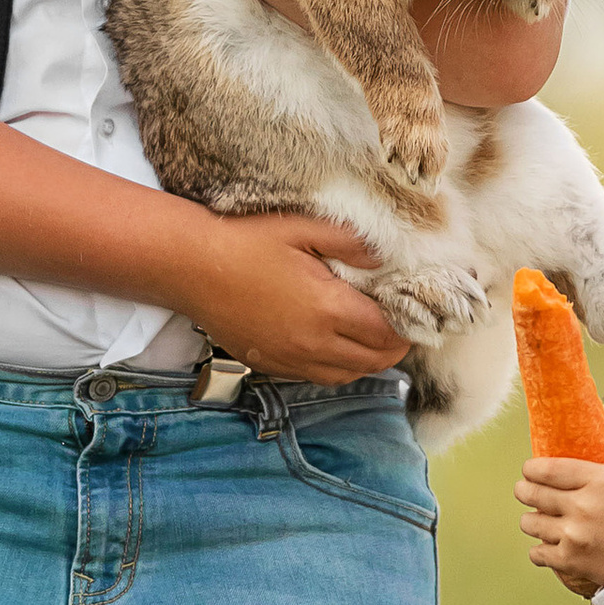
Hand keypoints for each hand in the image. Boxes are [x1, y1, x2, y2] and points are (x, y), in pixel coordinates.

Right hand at [178, 213, 406, 383]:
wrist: (190, 266)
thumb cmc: (246, 240)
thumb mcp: (304, 227)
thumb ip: (352, 242)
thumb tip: (386, 258)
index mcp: (329, 309)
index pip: (387, 333)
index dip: (407, 325)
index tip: (413, 310)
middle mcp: (314, 344)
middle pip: (374, 361)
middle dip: (394, 346)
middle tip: (398, 323)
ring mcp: (290, 360)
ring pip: (347, 375)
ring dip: (367, 360)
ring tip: (371, 336)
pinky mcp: (271, 365)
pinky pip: (317, 377)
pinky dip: (337, 366)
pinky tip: (334, 343)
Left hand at [516, 425, 603, 597]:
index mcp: (599, 481)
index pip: (547, 469)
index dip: (531, 468)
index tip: (530, 469)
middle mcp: (582, 507)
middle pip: (531, 493)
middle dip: (524, 489)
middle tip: (526, 490)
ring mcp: (573, 536)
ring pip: (529, 523)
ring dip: (531, 519)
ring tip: (538, 518)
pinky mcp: (570, 561)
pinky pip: (536, 552)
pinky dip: (539, 549)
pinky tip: (548, 543)